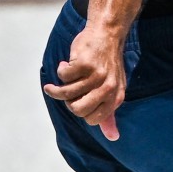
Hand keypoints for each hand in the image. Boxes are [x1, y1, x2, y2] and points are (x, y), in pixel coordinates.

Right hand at [44, 22, 127, 140]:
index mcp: (116, 97)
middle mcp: (109, 88)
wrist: (108, 34)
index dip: (80, 110)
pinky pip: (63, 75)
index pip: (93, 119)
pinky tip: (67, 63)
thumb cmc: (107, 64)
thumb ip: (110, 114)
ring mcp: (97, 75)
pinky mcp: (85, 63)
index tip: (77, 100)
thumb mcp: (113, 90)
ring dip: (56, 88)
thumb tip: (113, 137)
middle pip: (78, 109)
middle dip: (68, 102)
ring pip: (67, 93)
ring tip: (56, 81)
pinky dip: (61, 70)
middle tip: (66, 92)